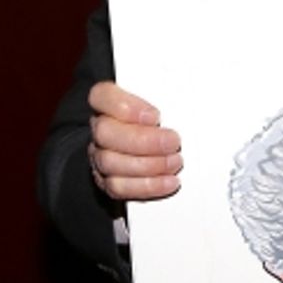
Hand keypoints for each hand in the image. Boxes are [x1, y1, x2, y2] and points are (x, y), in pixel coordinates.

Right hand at [87, 82, 182, 201]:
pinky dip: (147, 186)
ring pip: (110, 162)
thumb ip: (167, 101)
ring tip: (174, 162)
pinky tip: (168, 181)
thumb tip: (182, 107)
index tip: (155, 116)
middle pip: (105, 132)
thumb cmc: (161, 122)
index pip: (102, 95)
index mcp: (109, 103)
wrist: (155, 147)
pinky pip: (120, 187)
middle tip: (172, 142)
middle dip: (143, 140)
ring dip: (148, 165)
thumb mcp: (165, 103)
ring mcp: (101, 155)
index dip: (126, 106)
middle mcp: (101, 128)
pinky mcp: (108, 180)